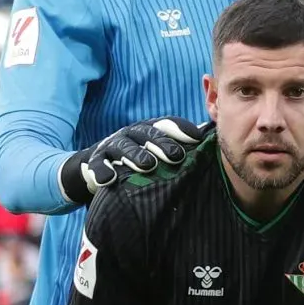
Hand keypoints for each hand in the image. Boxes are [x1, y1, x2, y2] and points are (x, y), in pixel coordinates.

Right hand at [72, 118, 202, 197]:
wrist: (94, 168)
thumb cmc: (136, 160)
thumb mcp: (156, 153)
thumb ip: (180, 148)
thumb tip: (210, 141)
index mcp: (149, 131)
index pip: (166, 125)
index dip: (180, 129)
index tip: (196, 137)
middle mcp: (131, 134)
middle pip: (147, 135)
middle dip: (161, 144)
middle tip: (176, 156)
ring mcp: (111, 146)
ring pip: (123, 147)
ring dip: (135, 155)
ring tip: (147, 166)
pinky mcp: (94, 161)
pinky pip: (97, 165)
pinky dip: (103, 171)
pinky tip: (110, 179)